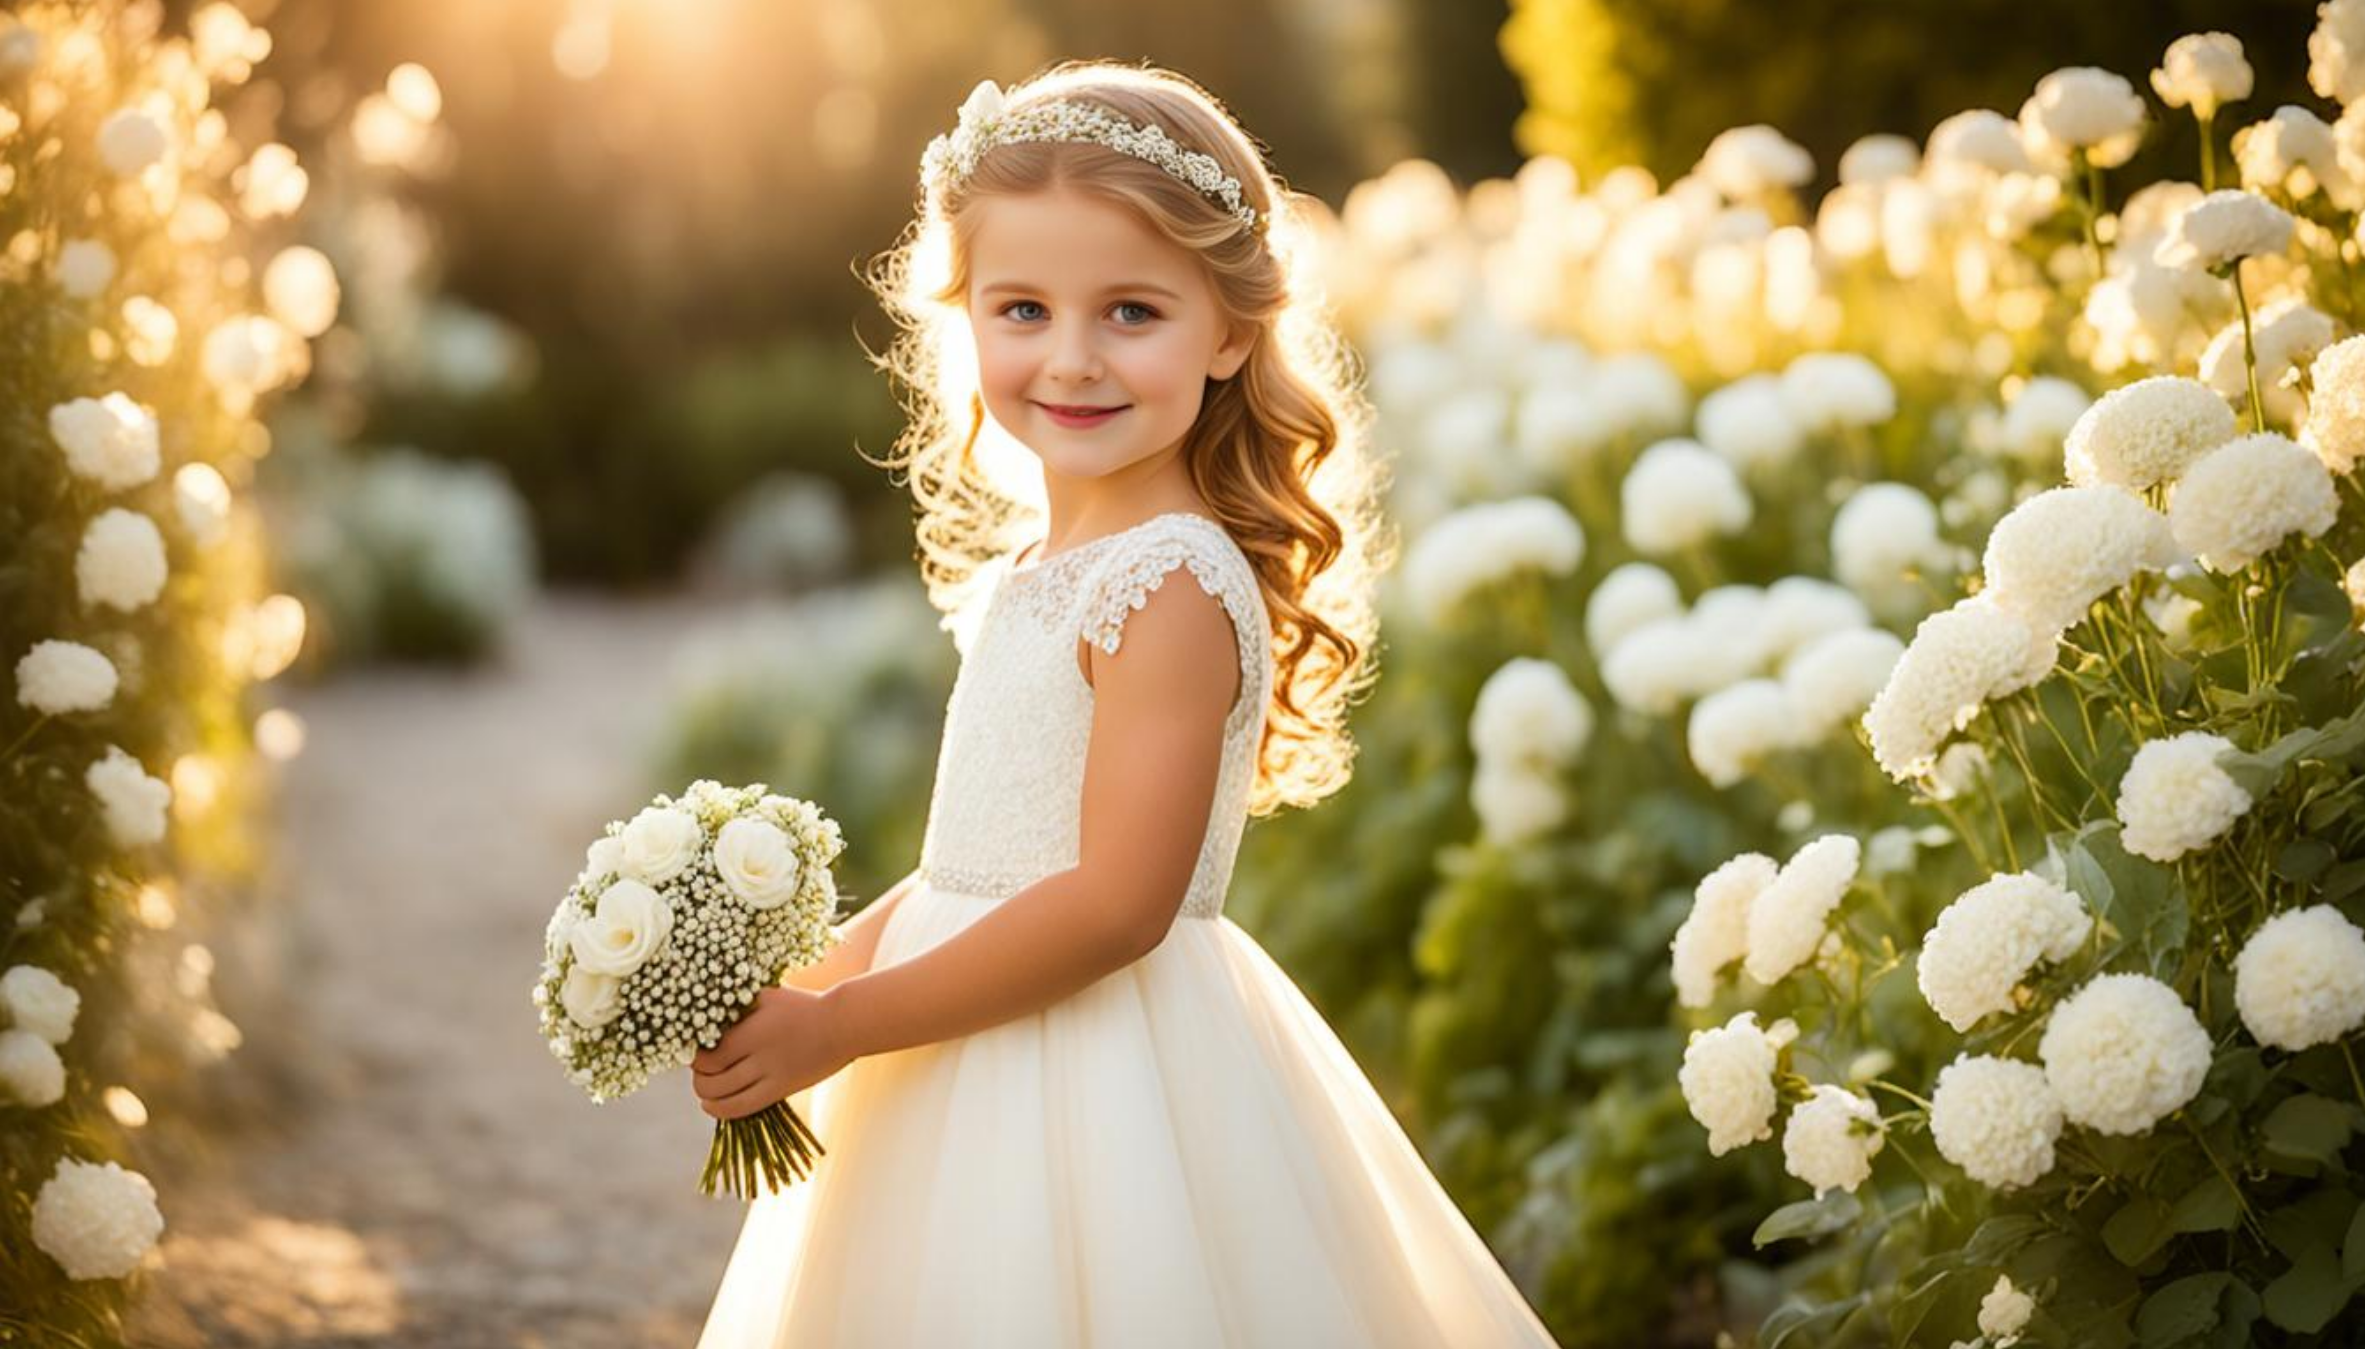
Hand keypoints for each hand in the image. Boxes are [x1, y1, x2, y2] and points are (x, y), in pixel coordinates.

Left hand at [690, 986, 854, 1120]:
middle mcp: (760, 1059)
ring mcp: (771, 1078)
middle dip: (698, 1075)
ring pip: (724, 1098)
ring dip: (705, 1094)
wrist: (841, 1026)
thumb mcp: (768, 996)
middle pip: (711, 1079)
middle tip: (699, 1066)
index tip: (694, 1049)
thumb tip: (705, 1013)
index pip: (708, 1056)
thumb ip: (738, 1004)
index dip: (694, 1057)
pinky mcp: (781, 1091)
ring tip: (704, 1085)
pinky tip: (710, 1105)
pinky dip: (720, 1110)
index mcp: (753, 1033)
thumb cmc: (803, 1005)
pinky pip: (743, 1108)